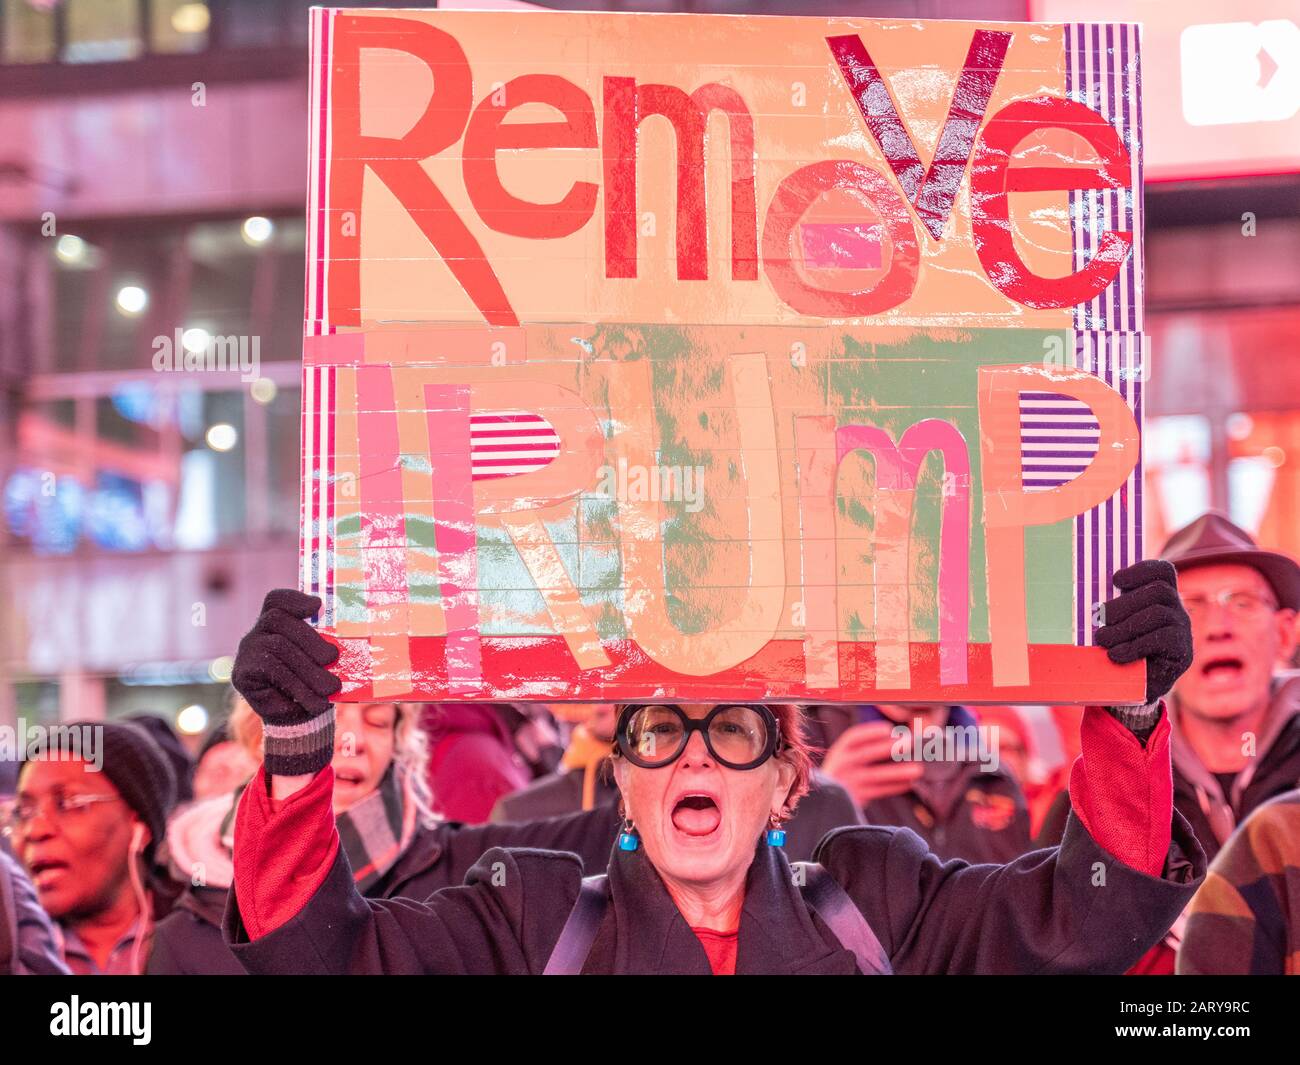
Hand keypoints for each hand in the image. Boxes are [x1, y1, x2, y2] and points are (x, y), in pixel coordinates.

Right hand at [231, 590, 341, 775]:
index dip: (294, 599)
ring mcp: (247, 649)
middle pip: (279, 620)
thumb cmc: (315, 681)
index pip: (277, 600)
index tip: (317, 605)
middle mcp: (259, 631)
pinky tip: (314, 701)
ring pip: (278, 647)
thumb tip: (341, 644)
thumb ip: (326, 645)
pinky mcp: (242, 672)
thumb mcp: (323, 661)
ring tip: (331, 688)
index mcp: (279, 621)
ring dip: (309, 669)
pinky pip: (271, 670)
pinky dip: (297, 685)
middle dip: (310, 638)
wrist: (297, 716)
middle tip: (334, 657)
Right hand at [821, 720, 923, 808]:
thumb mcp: (845, 756)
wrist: (824, 799)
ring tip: (917, 770)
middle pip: (865, 754)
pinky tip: (909, 783)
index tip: (888, 729)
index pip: (853, 737)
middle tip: (908, 743)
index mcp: (839, 750)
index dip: (870, 732)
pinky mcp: (857, 798)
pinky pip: (879, 791)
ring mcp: (849, 782)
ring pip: (876, 776)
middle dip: (887, 748)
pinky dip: (895, 787)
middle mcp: (842, 765)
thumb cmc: (842, 772)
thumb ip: (864, 748)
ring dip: (897, 772)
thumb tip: (897, 740)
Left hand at [1095, 559, 1193, 705]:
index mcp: (1160, 597)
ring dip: (1125, 626)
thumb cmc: (1119, 649)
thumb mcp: (1113, 625)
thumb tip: (1089, 602)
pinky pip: (1162, 639)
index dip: (1142, 570)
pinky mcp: (1183, 651)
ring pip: (1159, 613)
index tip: (1116, 579)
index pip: (1163, 572)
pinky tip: (1116, 655)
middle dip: (1125, 603)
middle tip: (1101, 617)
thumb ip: (1109, 610)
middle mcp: (1176, 609)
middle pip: (1159, 591)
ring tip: (1103, 639)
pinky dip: (1134, 646)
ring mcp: (1183, 629)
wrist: (1134, 687)